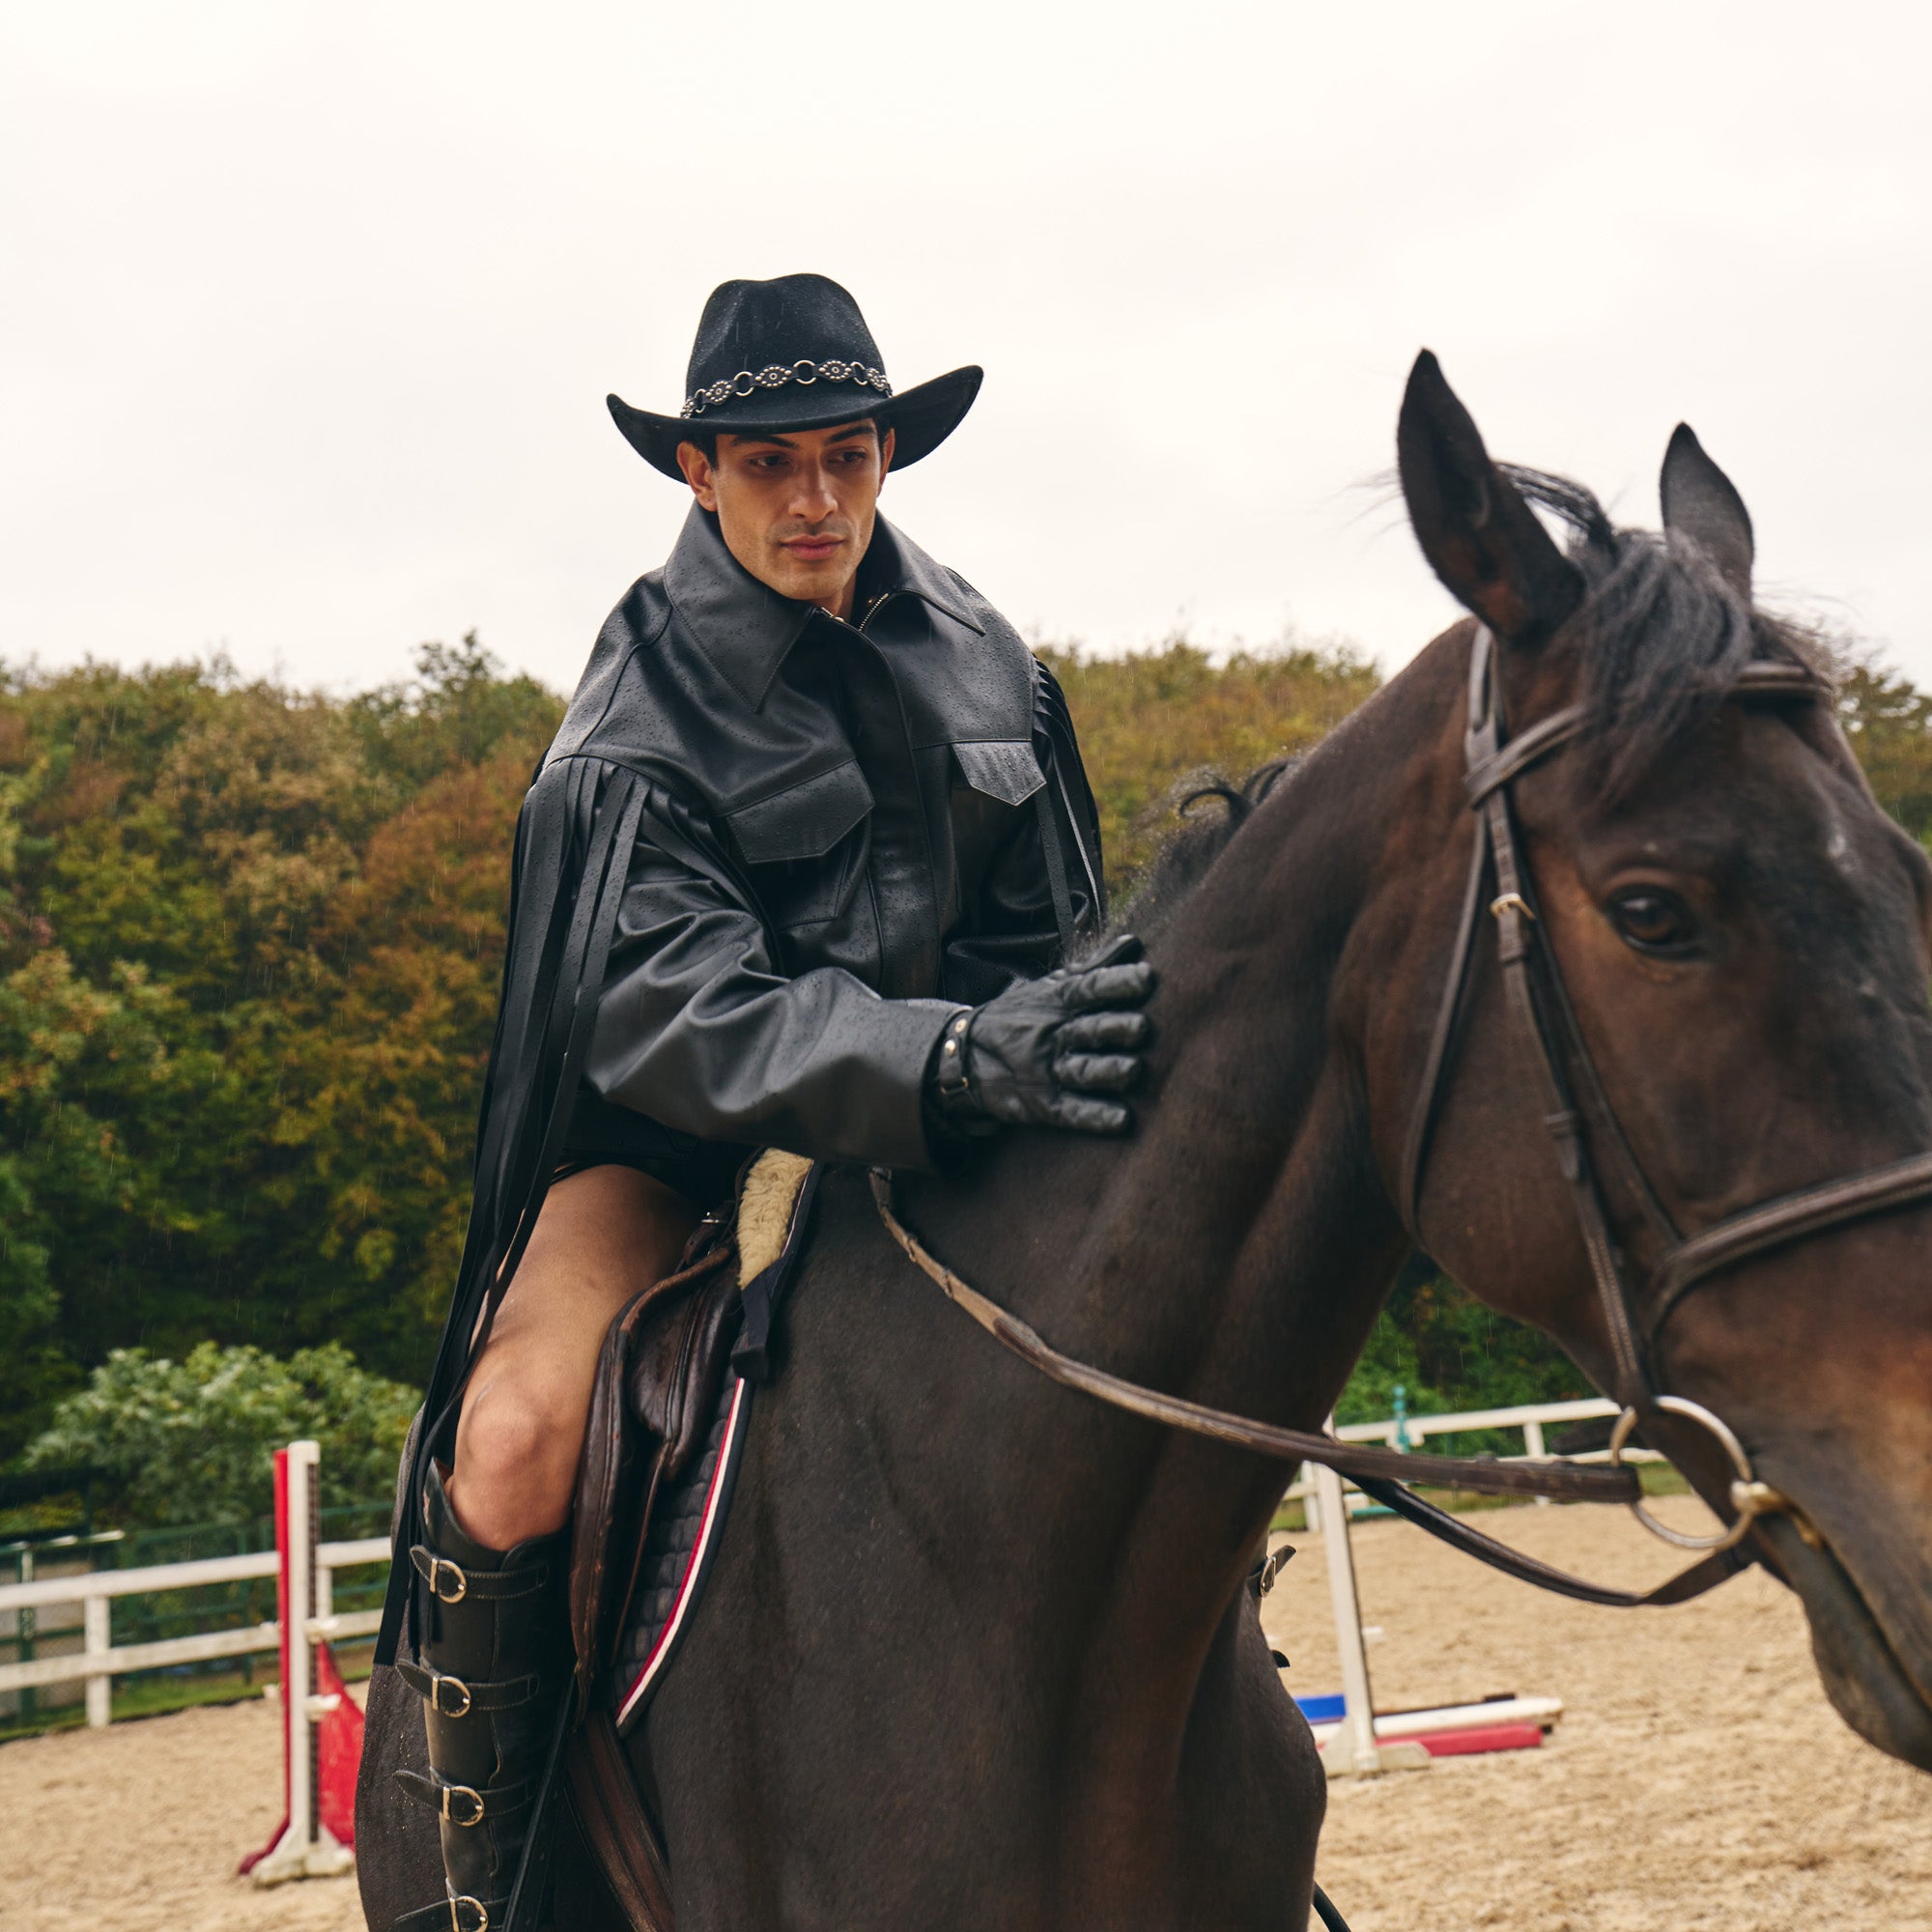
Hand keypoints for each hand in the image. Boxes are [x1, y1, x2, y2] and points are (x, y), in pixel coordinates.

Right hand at [930, 934, 1156, 1135]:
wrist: (966, 1053)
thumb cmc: (1023, 1015)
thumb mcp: (1050, 987)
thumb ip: (1093, 969)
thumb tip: (1134, 942)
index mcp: (1059, 1003)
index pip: (1090, 988)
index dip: (1118, 983)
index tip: (1148, 977)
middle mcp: (1054, 1035)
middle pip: (1089, 1030)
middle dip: (1115, 1028)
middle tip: (1143, 1027)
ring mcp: (1047, 1071)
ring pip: (1081, 1071)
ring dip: (1108, 1072)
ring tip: (1134, 1071)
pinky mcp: (1043, 1105)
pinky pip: (1070, 1111)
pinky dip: (1095, 1116)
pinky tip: (1123, 1120)